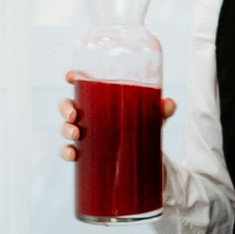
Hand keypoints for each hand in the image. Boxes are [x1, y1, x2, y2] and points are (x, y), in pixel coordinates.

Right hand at [57, 68, 175, 162]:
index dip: (73, 77)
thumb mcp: (152, 118)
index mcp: (100, 99)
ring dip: (66, 129)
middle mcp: (88, 114)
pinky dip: (66, 152)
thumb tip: (169, 104)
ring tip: (76, 134)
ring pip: (66, 127)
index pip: (82, 84)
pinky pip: (69, 151)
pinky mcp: (86, 153)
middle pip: (67, 105)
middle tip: (74, 115)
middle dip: (65, 108)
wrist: (142, 156)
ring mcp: (85, 133)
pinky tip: (72, 154)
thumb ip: (161, 111)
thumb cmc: (141, 127)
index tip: (70, 76)